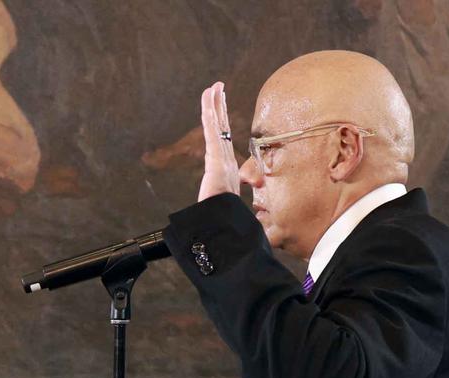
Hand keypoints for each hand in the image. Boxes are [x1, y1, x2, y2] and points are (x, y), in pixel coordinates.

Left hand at [198, 81, 240, 201]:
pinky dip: (210, 114)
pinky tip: (208, 101)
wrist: (223, 219)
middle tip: (219, 87)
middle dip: (220, 104)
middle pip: (222, 124)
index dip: (222, 119)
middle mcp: (225, 156)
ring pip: (217, 123)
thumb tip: (239, 206)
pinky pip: (212, 130)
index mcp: (226, 164)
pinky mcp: (215, 156)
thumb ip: (228, 198)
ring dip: (215, 103)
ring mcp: (221, 155)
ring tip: (214, 86)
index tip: (221, 105)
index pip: (222, 136)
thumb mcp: (224, 201)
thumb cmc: (223, 212)